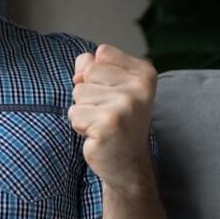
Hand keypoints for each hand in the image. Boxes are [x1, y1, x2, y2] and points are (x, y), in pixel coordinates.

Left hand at [69, 44, 157, 194]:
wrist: (128, 165)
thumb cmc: (118, 122)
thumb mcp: (112, 88)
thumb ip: (95, 67)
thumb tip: (81, 64)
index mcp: (145, 73)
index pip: (102, 53)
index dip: (97, 75)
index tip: (113, 94)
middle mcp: (139, 87)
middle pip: (87, 73)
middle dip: (88, 94)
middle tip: (107, 113)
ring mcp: (125, 105)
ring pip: (78, 93)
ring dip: (83, 111)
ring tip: (102, 124)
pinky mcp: (107, 124)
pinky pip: (74, 113)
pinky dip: (80, 126)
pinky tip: (97, 135)